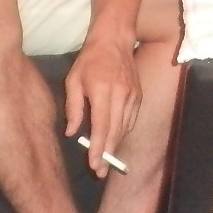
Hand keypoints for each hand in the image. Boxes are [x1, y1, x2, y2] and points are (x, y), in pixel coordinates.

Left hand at [64, 34, 140, 178]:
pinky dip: (122, 132)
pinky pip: (131, 120)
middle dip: (108, 154)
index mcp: (102, 91)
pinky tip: (114, 140)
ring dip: (116, 145)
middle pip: (116, 132)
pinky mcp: (139, 95)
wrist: (115, 40)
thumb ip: (73, 108)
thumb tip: (72, 133)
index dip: (98, 148)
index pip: (101, 126)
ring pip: (125, 128)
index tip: (95, 165)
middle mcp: (121, 95)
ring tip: (106, 160)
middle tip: (100, 172)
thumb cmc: (89, 60)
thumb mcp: (73, 80)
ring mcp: (133, 95)